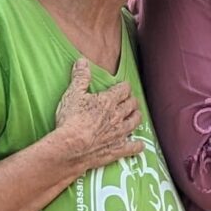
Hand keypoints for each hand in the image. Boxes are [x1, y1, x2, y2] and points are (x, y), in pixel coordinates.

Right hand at [52, 58, 142, 173]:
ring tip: (136, 115)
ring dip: (136, 117)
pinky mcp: (117, 149)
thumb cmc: (70, 120)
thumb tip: (82, 61)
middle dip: (132, 101)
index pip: (123, 90)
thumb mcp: (73, 94)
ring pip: (134, 122)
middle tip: (131, 100)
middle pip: (131, 105)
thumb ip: (80, 77)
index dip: (125, 87)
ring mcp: (119, 133)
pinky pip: (132, 147)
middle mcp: (117, 116)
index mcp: (108, 101)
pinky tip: (139, 145)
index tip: (124, 87)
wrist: (70, 147)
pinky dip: (137, 146)